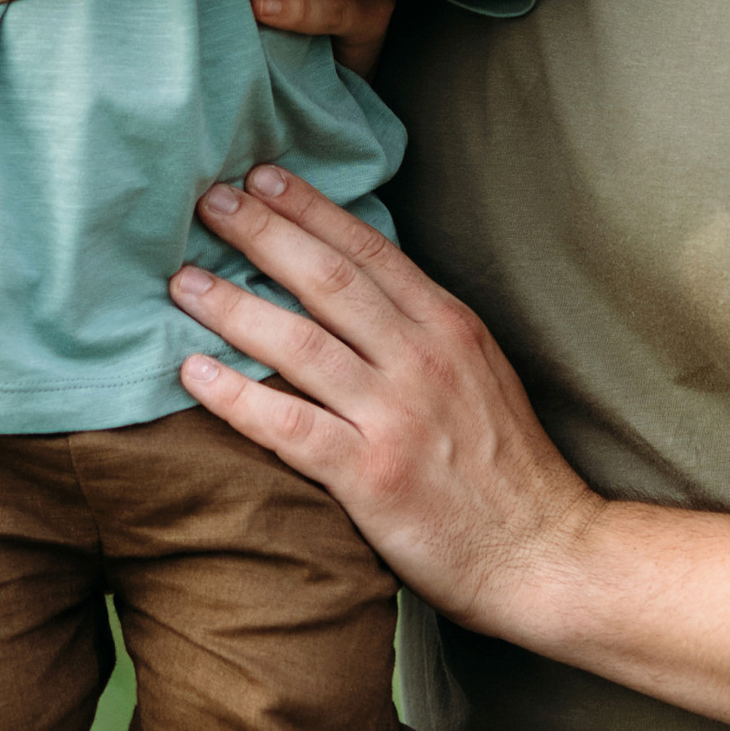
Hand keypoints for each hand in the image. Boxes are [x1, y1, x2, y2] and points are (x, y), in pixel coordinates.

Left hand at [166, 160, 593, 631]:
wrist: (546, 554)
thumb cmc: (509, 470)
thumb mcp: (482, 374)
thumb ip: (425, 332)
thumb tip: (359, 291)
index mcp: (451, 328)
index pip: (370, 251)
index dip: (311, 209)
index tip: (262, 176)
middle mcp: (424, 360)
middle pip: (328, 280)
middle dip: (262, 233)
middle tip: (208, 202)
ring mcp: (398, 416)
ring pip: (299, 343)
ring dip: (232, 306)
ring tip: (183, 282)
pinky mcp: (372, 475)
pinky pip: (288, 425)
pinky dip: (235, 397)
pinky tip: (192, 374)